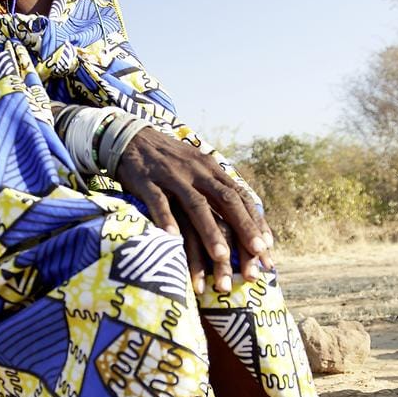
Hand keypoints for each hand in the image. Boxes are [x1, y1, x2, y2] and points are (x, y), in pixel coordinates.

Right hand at [113, 128, 273, 294]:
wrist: (130, 138)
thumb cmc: (168, 163)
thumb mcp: (197, 169)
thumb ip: (215, 191)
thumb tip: (239, 221)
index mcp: (212, 169)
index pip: (241, 196)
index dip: (255, 221)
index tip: (266, 248)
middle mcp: (197, 172)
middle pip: (226, 201)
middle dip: (244, 228)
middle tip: (257, 255)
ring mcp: (172, 176)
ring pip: (196, 205)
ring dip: (210, 232)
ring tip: (222, 258)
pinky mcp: (146, 181)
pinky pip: (158, 202)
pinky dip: (166, 220)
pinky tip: (172, 239)